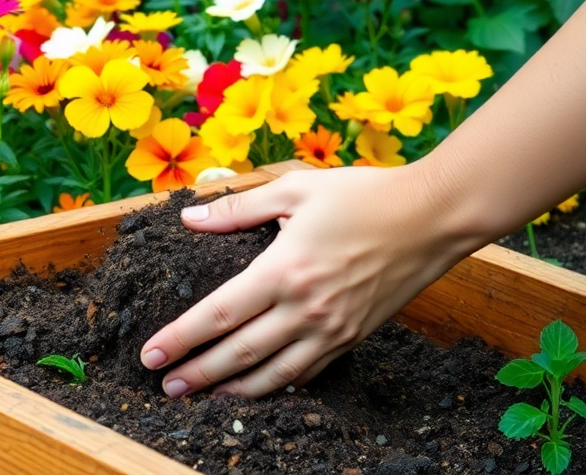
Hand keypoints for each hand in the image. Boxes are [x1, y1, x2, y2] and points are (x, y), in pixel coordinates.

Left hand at [138, 162, 479, 397]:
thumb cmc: (364, 195)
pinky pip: (308, 371)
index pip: (218, 314)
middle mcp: (305, 307)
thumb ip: (239, 208)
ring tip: (203, 396)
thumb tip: (190, 218)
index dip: (181, 338)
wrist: (434, 217)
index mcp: (284, 269)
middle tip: (165, 386)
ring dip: (233, 389)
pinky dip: (278, 384)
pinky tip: (259, 386)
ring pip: (274, 374)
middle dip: (197, 374)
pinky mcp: (353, 336)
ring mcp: (332, 328)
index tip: (151, 354)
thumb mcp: (297, 189)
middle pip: (239, 353)